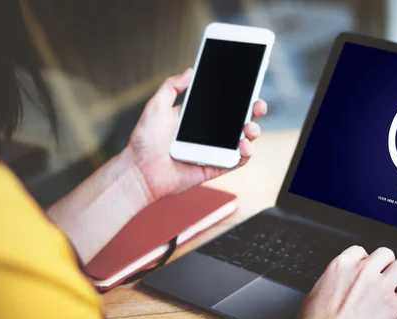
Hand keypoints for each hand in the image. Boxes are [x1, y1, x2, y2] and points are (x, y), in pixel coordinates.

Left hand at [124, 68, 267, 201]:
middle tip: (257, 105)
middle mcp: (209, 133)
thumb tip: (190, 70)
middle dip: (253, 110)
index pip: (225, 103)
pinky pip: (237, 160)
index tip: (250, 84)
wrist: (139, 170)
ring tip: (248, 128)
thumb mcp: (156, 106)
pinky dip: (246, 153)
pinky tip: (244, 145)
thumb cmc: (144, 141)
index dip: (240, 95)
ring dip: (253, 131)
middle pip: (239, 119)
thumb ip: (172, 87)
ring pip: (243, 139)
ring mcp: (214, 150)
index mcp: (198, 117)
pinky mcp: (215, 167)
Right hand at [282, 246, 396, 318]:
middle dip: (386, 263)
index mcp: (342, 265)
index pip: (361, 250)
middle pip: (385, 253)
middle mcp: (363, 272)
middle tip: (386, 274)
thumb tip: (336, 284)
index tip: (367, 267)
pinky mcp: (393, 306)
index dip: (365, 259)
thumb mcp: (316, 290)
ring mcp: (380, 287)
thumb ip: (332, 281)